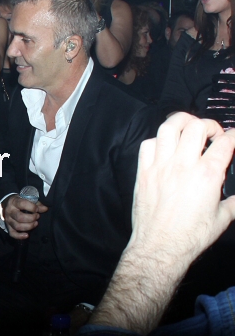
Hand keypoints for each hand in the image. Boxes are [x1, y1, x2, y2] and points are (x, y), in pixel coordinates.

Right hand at [2, 194, 48, 239]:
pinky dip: (20, 236)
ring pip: (17, 226)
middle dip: (31, 218)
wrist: (7, 204)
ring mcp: (8, 220)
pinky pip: (12, 234)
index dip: (32, 207)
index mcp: (14, 201)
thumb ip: (37, 203)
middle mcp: (9, 211)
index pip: (22, 204)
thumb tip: (45, 208)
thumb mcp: (27, 199)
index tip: (37, 209)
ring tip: (35, 223)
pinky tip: (27, 235)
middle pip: (20, 217)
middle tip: (37, 216)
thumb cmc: (20, 202)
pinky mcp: (8, 227)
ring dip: (29, 226)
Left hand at [127, 113, 234, 263]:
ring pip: (168, 128)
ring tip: (188, 127)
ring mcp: (160, 166)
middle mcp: (183, 165)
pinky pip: (147, 144)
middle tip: (211, 133)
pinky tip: (165, 146)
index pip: (225, 142)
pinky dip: (157, 140)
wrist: (160, 247)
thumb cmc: (191, 236)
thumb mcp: (223, 218)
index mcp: (208, 175)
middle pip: (195, 126)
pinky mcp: (143, 172)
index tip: (233, 136)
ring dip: (181, 122)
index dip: (233, 135)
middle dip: (208, 124)